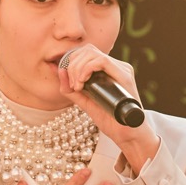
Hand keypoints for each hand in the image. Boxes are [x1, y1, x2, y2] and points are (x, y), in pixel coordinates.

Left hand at [58, 44, 159, 172]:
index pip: (86, 53)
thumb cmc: (110, 120)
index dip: (71, 62)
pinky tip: (83, 83)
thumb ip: (72, 89)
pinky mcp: (124, 76)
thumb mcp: (85, 102)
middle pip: (88, 50)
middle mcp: (116, 66)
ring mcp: (122, 69)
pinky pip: (102, 61)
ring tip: (77, 86)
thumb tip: (59, 72)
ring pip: (92, 53)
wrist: (126, 134)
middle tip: (73, 85)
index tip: (69, 82)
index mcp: (108, 70)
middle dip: (72, 65)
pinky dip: (87, 69)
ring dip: (78, 68)